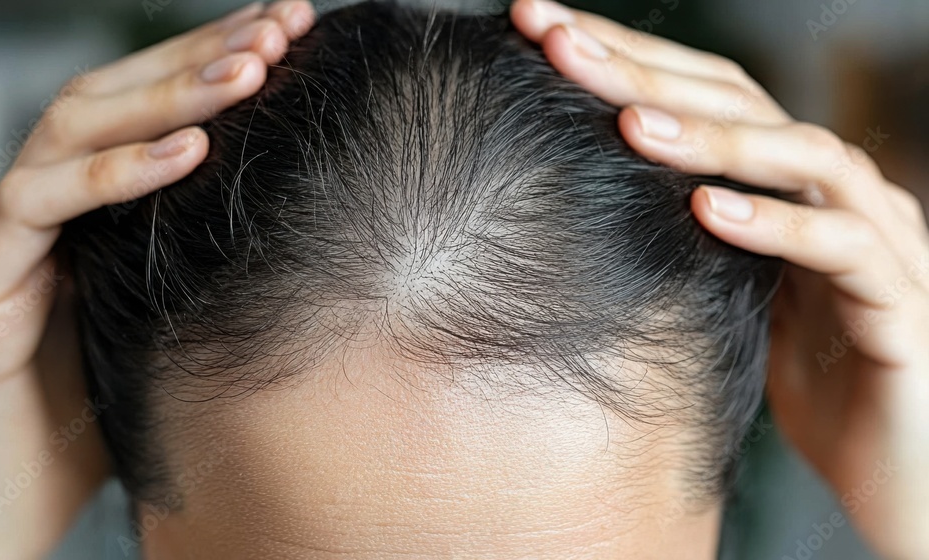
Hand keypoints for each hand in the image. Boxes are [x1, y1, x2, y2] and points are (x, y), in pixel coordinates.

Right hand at [0, 2, 314, 557]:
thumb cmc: (76, 433)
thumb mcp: (153, 332)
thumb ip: (186, 274)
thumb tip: (280, 236)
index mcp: (73, 221)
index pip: (140, 118)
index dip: (209, 69)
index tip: (288, 38)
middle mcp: (28, 215)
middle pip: (107, 99)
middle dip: (197, 55)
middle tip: (282, 24)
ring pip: (68, 132)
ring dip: (166, 95)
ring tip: (252, 68)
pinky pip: (35, 207)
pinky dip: (113, 174)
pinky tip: (189, 151)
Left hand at [511, 1, 928, 557]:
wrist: (906, 470)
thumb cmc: (814, 380)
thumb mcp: (738, 296)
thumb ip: (694, 242)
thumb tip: (595, 205)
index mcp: (791, 184)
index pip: (704, 96)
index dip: (626, 58)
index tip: (539, 32)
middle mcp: (837, 193)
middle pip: (742, 104)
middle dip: (644, 71)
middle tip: (557, 42)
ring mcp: (878, 239)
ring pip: (804, 158)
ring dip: (712, 136)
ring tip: (629, 123)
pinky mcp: (901, 305)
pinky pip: (843, 249)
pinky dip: (776, 226)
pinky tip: (708, 212)